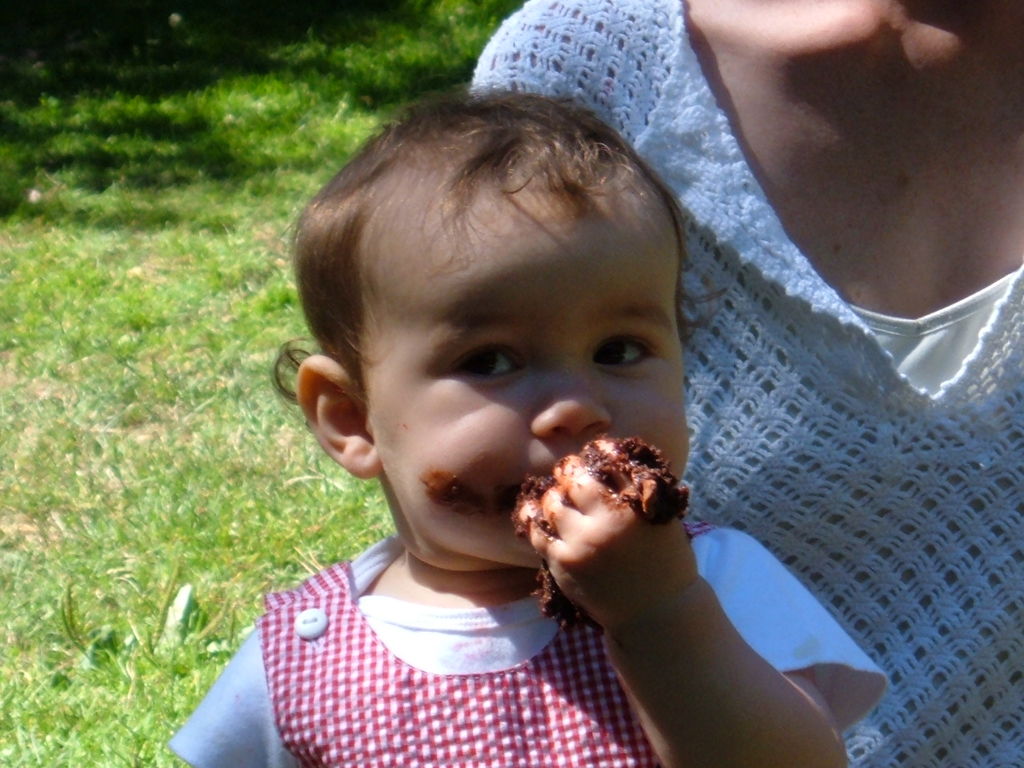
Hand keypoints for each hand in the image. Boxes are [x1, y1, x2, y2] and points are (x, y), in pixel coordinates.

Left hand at [518, 453, 698, 629]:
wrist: (656, 613)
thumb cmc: (664, 563)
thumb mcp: (663, 521)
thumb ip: (639, 492)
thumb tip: (611, 458)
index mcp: (638, 505)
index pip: (611, 460)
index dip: (600, 451)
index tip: (595, 453)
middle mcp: (610, 519)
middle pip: (575, 477)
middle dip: (570, 471)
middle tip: (570, 473)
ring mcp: (584, 542)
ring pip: (552, 502)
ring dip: (553, 496)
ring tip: (559, 500)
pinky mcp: (565, 563)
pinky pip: (539, 533)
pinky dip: (538, 522)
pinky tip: (544, 521)